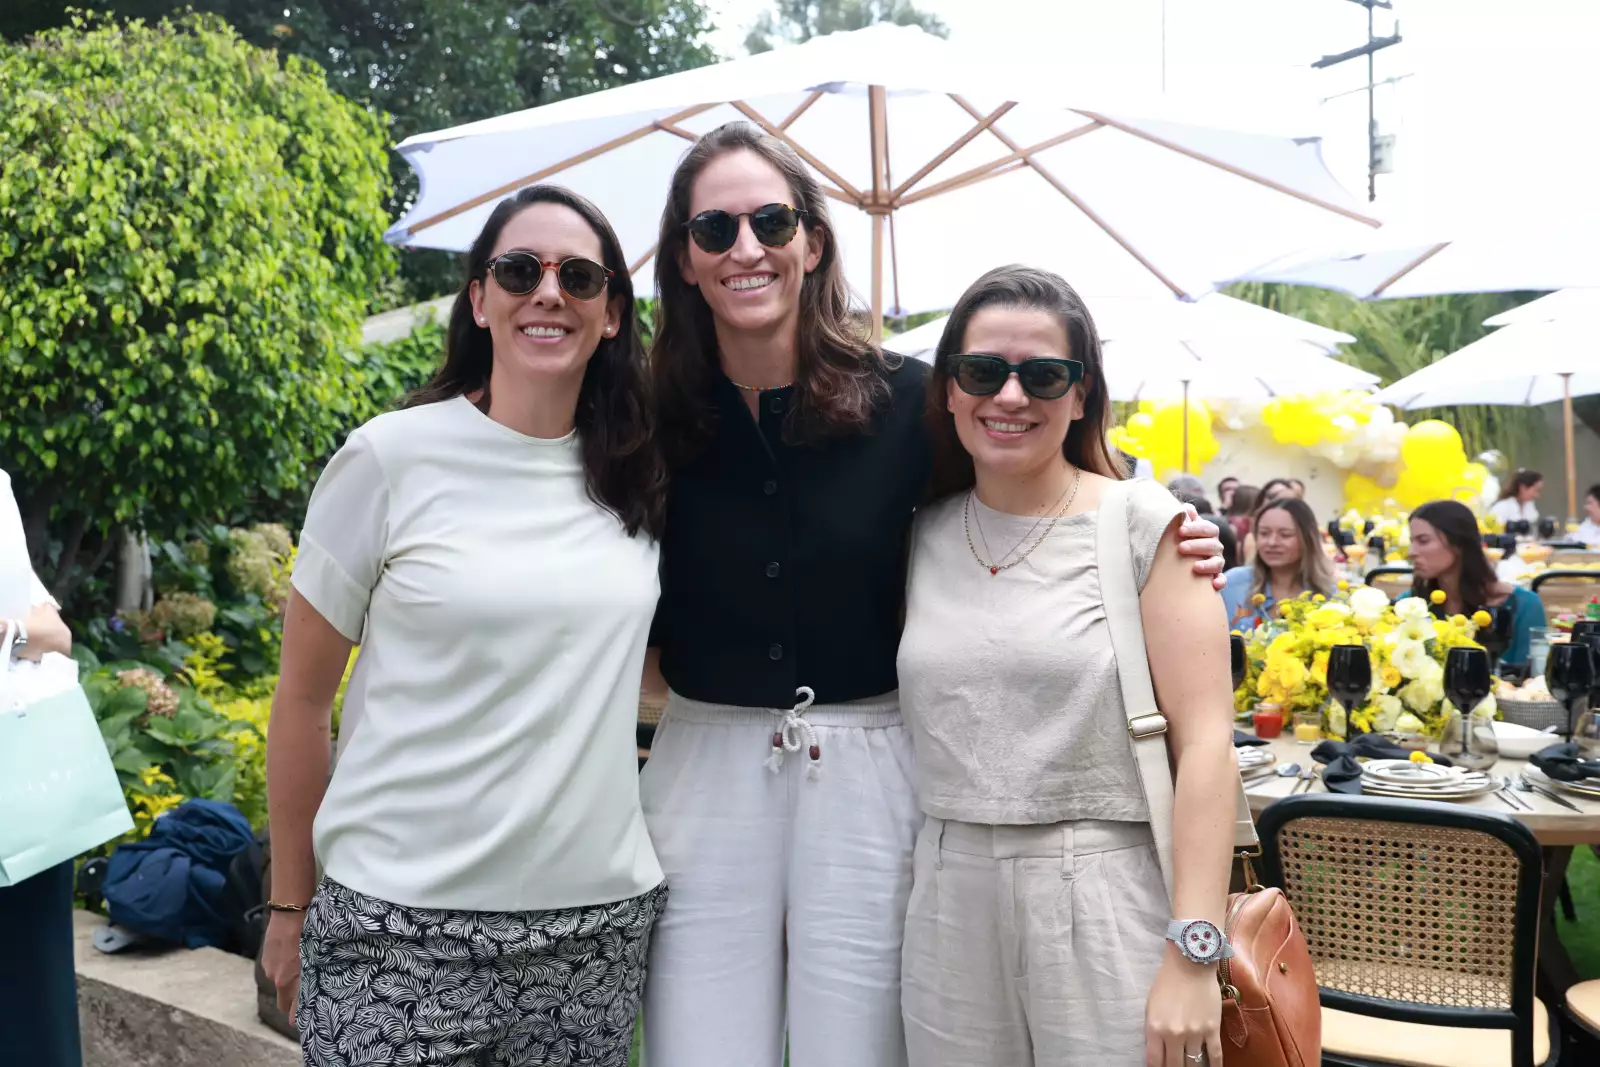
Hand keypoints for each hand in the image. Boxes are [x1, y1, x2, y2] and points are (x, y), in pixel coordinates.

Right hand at [262, 909, 306, 1025]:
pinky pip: (274, 972)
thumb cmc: (310, 932)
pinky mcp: (266, 960)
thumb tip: (317, 988)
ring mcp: (270, 970)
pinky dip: (281, 970)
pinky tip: (290, 960)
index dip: (298, 1016)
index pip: (293, 1010)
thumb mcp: (317, 956)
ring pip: (279, 985)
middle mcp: (279, 979)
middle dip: (292, 1005)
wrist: (291, 912)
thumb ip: (314, 976)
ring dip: (287, 984)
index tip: (304, 1021)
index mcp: (293, 981)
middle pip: (284, 1002)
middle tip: (304, 1002)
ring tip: (299, 974)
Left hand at [1145, 951, 1222, 1066]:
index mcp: (1155, 1028)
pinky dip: (1214, 1066)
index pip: (1155, 1061)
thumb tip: (1157, 1051)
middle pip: (1175, 1065)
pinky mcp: (1212, 1029)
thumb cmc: (1167, 982)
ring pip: (1194, 1063)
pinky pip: (1214, 1055)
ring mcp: (1195, 1033)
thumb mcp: (1150, 1006)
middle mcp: (1174, 1034)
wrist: (1190, 964)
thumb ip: (1153, 1030)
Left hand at [1176, 507, 1227, 591]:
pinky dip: (1220, 582)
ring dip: (1208, 564)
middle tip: (1181, 548)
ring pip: (1218, 562)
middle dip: (1197, 546)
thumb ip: (1186, 518)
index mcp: (1209, 534)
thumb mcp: (1184, 529)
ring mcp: (1217, 562)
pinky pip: (1222, 580)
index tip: (1180, 531)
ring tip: (1195, 567)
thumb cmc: (1183, 540)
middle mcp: (1216, 548)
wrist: (1183, 562)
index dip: (1195, 529)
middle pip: (1212, 545)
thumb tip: (1186, 507)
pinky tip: (1214, 584)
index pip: (1208, 529)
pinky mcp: (1216, 577)